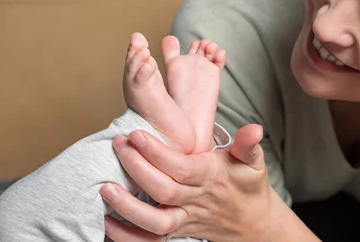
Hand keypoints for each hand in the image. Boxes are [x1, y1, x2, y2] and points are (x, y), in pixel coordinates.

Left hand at [101, 124, 280, 241]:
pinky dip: (127, 237)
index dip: (158, 153)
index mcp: (212, 178)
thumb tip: (254, 128)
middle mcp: (197, 200)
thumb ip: (248, 144)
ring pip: (155, 222)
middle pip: (164, 191)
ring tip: (105, 188)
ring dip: (128, 208)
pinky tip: (107, 222)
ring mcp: (186, 219)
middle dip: (137, 169)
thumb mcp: (253, 161)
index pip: (183, 168)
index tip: (136, 135)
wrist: (253, 223)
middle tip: (117, 146)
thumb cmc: (248, 185)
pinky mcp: (178, 233)